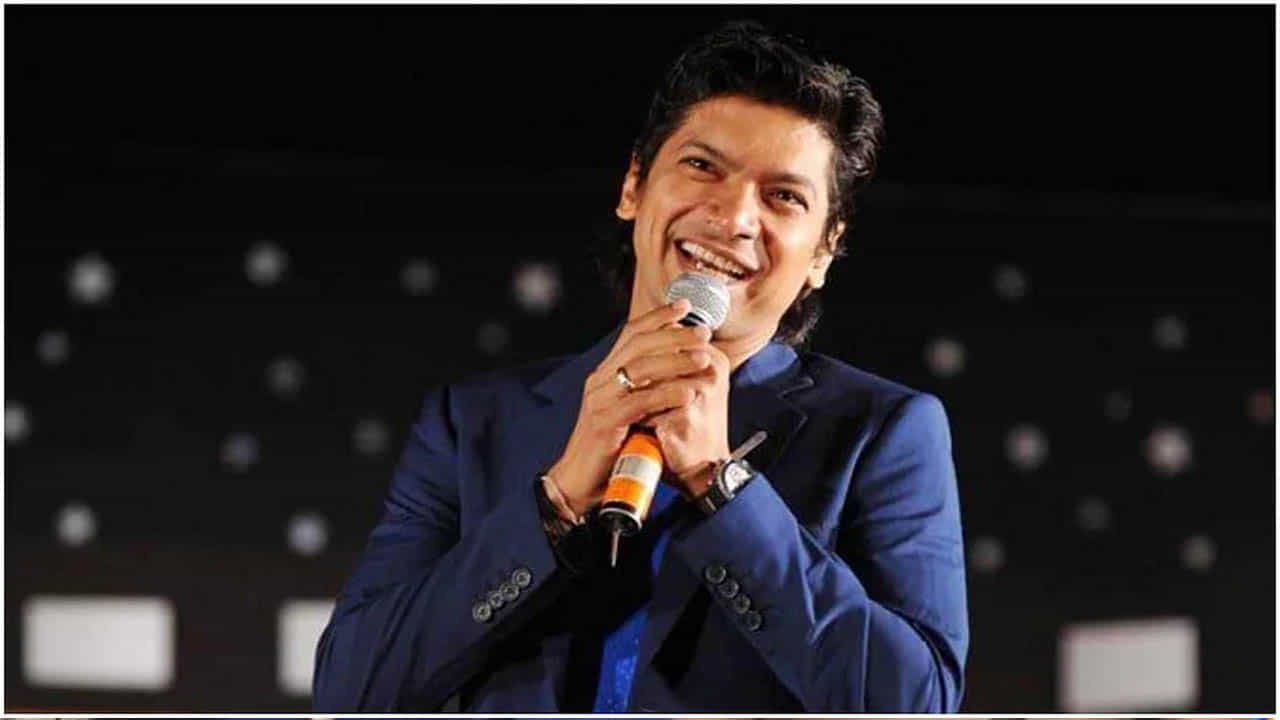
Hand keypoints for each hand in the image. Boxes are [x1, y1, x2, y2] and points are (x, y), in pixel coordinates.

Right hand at [548, 299, 713, 514]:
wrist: (581, 481)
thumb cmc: (611, 446)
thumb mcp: (629, 409)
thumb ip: (645, 387)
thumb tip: (677, 365)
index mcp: (605, 374)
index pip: (631, 334)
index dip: (658, 317)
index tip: (685, 306)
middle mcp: (600, 381)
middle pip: (638, 345)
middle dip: (674, 335)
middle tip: (703, 333)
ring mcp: (600, 400)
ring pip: (640, 369)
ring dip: (675, 361)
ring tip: (703, 359)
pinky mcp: (605, 423)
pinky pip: (639, 403)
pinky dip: (666, 396)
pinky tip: (688, 394)